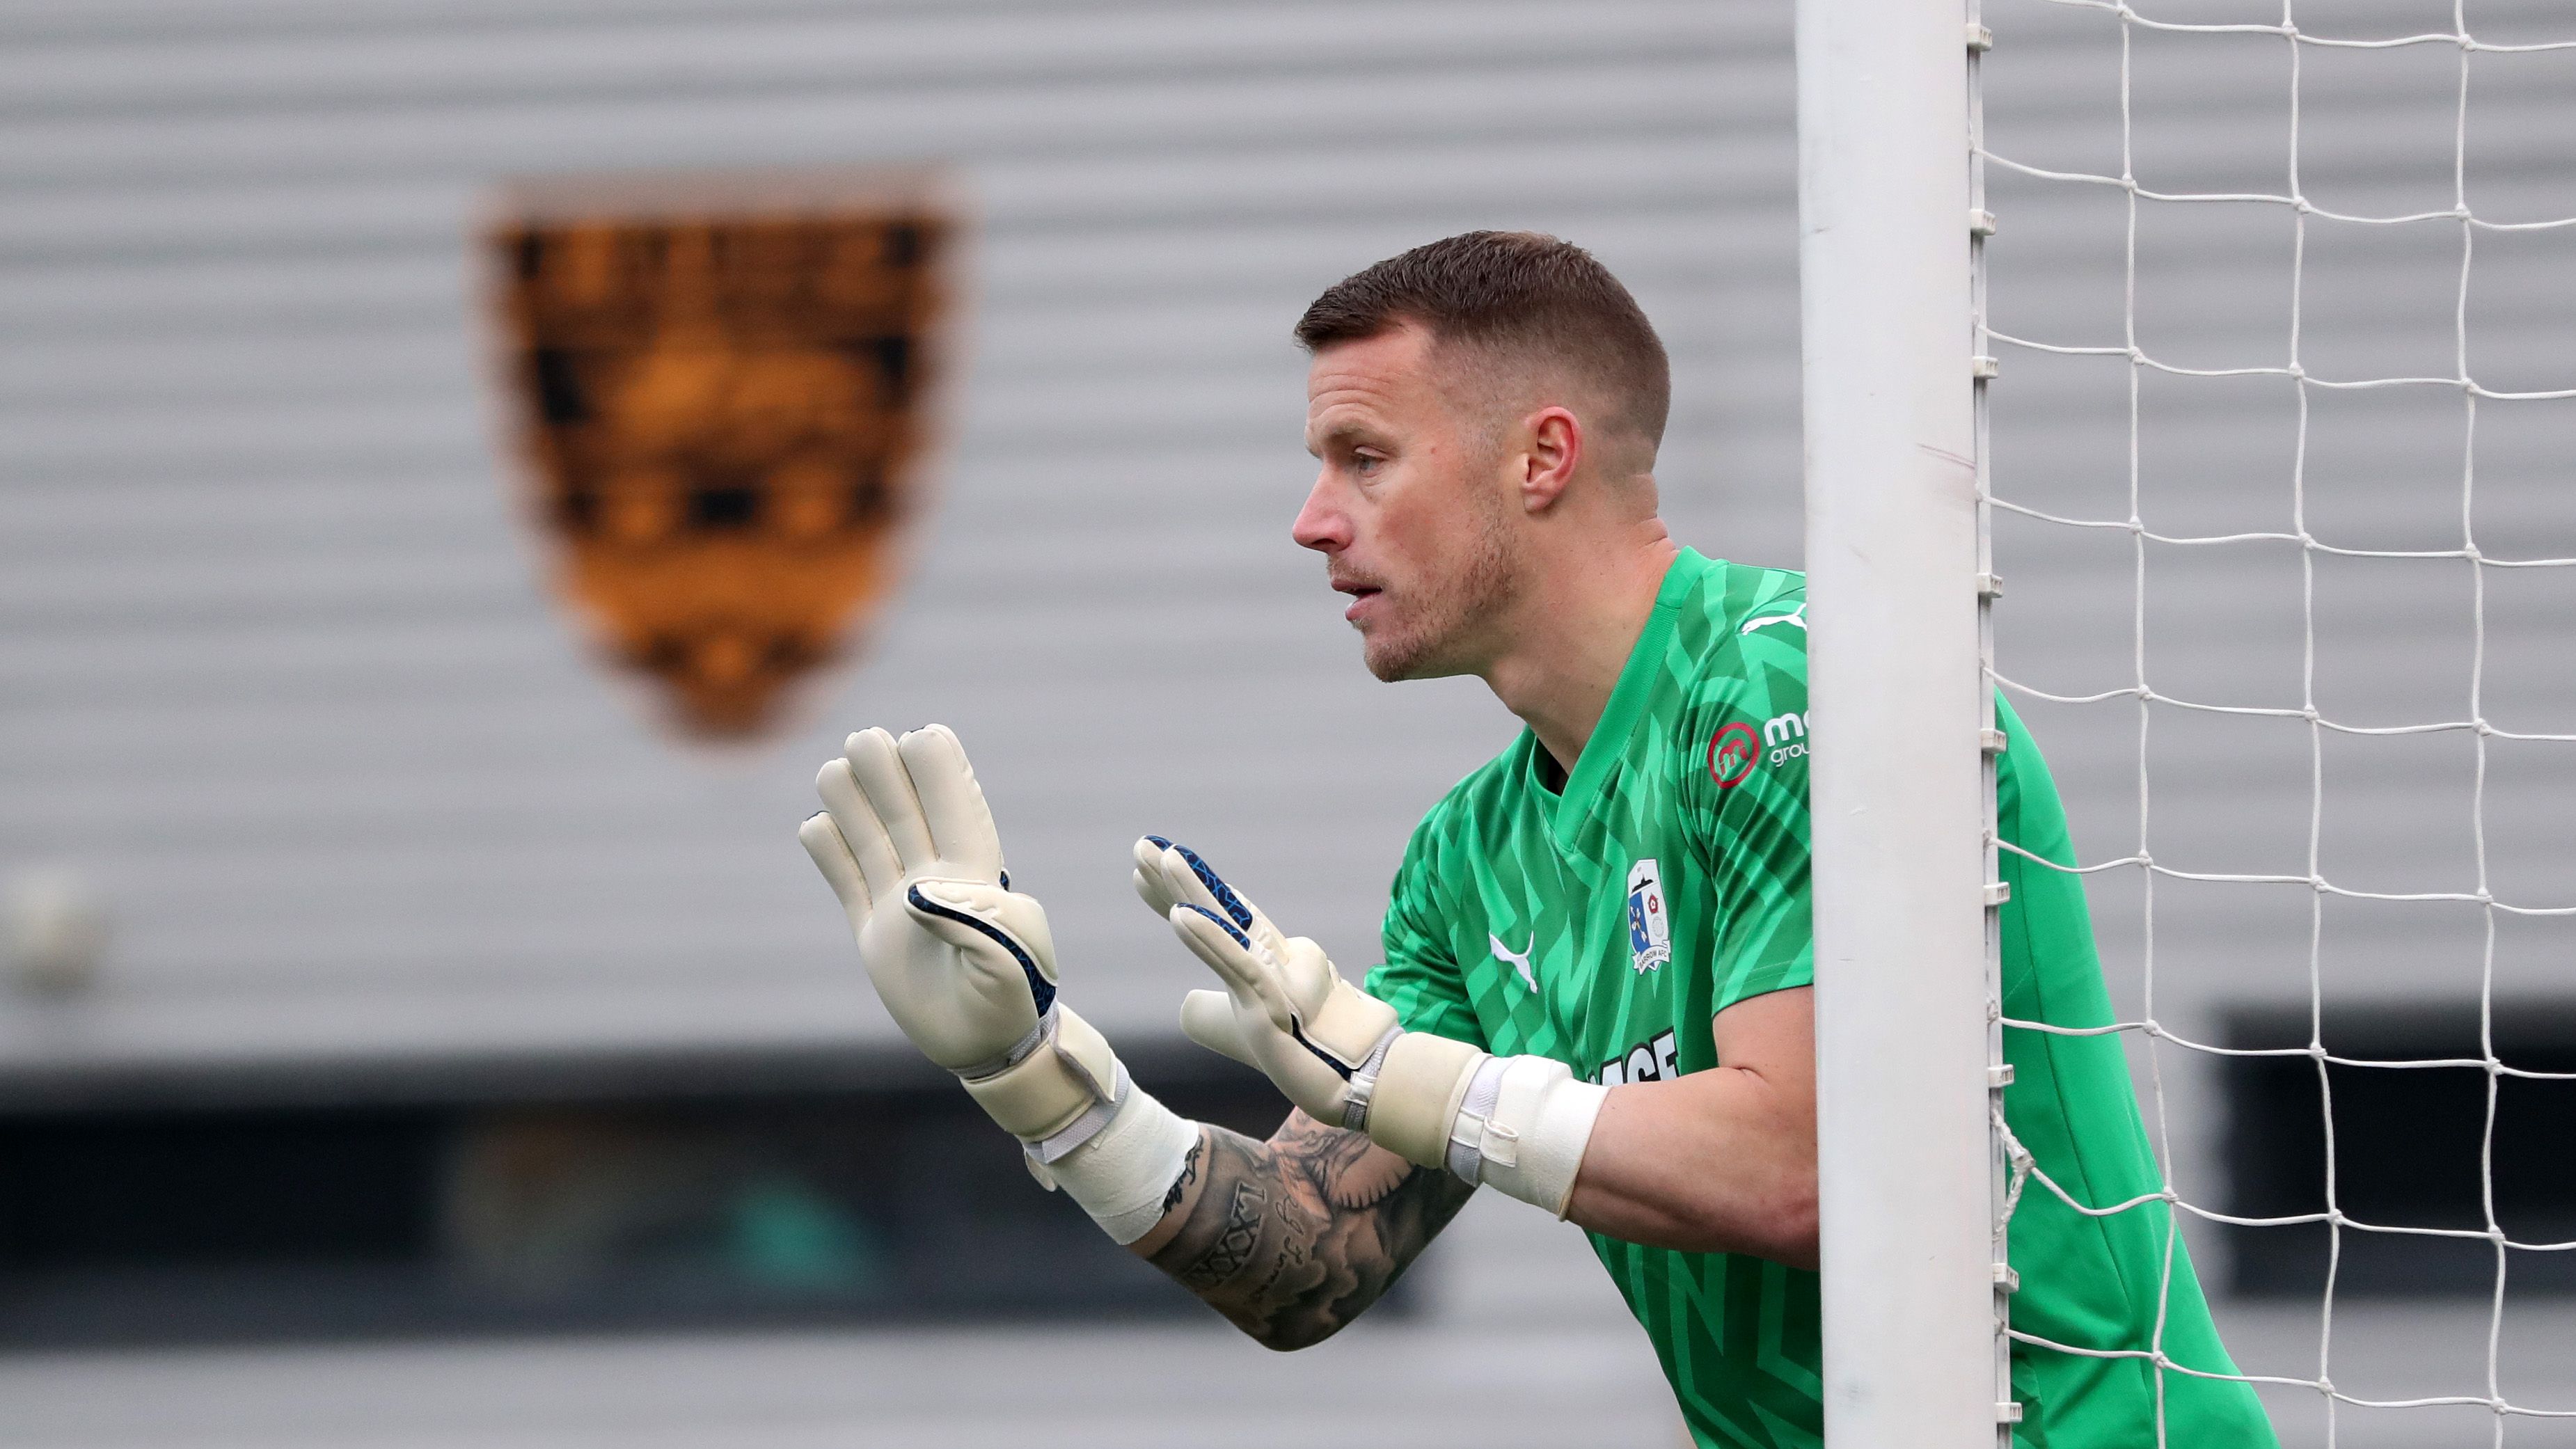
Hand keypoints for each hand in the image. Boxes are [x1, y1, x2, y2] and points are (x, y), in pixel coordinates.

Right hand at [802, 725, 1055, 1076]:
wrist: (988, 1048)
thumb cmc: (1014, 1001)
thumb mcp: (1011, 963)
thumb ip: (975, 923)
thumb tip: (918, 891)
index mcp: (975, 876)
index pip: (955, 808)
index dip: (941, 771)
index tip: (923, 737)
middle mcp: (935, 879)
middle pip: (907, 810)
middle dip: (888, 772)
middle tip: (866, 740)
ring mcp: (901, 903)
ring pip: (872, 838)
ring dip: (854, 802)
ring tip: (835, 769)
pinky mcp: (874, 933)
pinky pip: (847, 883)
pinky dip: (829, 855)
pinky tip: (814, 826)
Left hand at [1132, 837, 1398, 1127]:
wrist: (1360, 1081)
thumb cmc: (1310, 1056)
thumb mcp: (1252, 1030)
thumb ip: (1223, 1011)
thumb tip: (1192, 1001)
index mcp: (1263, 962)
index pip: (1216, 919)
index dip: (1178, 893)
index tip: (1143, 870)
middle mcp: (1272, 958)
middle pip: (1219, 909)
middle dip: (1178, 878)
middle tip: (1142, 845)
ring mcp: (1276, 977)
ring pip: (1227, 926)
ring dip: (1190, 890)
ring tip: (1161, 856)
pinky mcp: (1275, 1003)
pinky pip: (1238, 966)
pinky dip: (1209, 939)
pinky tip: (1180, 915)